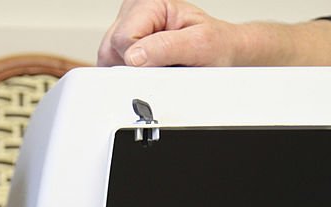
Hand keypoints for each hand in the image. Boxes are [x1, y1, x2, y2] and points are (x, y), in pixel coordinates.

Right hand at [99, 0, 246, 66]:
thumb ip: (167, 48)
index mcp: (149, 2)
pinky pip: (112, 66)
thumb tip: (134, 57)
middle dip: (134, 67)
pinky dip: (130, 75)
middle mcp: (134, 12)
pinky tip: (150, 68)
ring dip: (131, 72)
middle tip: (164, 65)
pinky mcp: (122, 46)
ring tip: (159, 66)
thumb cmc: (215, 45)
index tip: (162, 65)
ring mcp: (126, 28)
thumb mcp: (200, 44)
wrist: (222, 52)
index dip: (139, 61)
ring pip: (108, 59)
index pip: (123, 38)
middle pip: (110, 49)